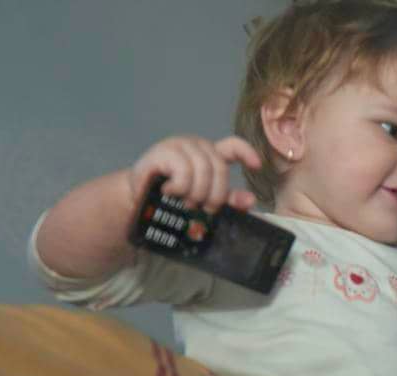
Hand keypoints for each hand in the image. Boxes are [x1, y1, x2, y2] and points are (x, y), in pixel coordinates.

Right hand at [128, 135, 261, 214]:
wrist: (139, 199)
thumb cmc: (173, 198)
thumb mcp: (205, 200)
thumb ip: (228, 200)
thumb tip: (250, 200)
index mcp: (209, 154)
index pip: (233, 145)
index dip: (247, 153)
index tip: (257, 166)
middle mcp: (196, 145)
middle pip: (220, 167)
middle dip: (216, 193)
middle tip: (204, 208)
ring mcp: (179, 145)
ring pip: (203, 170)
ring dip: (197, 193)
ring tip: (186, 202)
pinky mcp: (163, 151)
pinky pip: (184, 171)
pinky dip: (181, 188)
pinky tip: (171, 191)